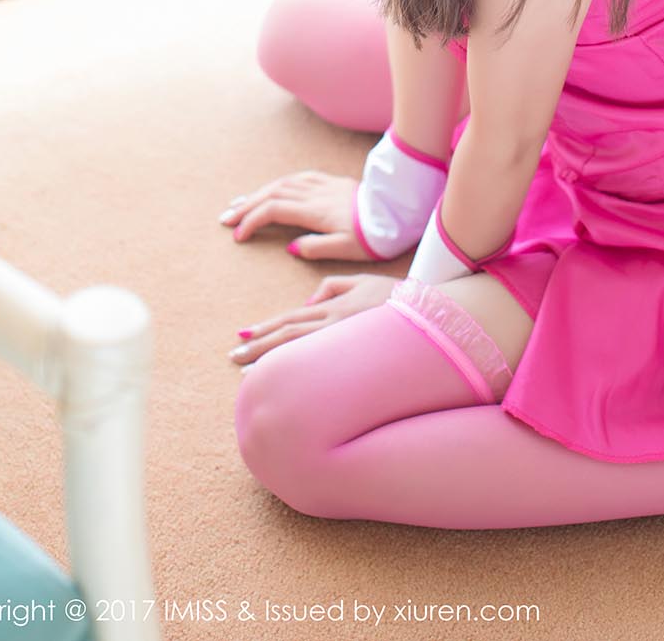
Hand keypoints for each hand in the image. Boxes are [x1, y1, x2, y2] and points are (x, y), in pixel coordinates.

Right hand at [219, 170, 371, 260]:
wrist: (399, 210)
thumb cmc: (376, 236)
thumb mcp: (347, 249)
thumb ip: (316, 248)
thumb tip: (291, 247)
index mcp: (316, 211)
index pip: (274, 210)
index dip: (252, 221)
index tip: (238, 236)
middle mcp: (316, 194)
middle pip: (272, 193)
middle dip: (246, 205)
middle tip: (226, 218)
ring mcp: (324, 185)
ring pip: (284, 183)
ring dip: (259, 192)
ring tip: (241, 203)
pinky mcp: (333, 182)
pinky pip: (300, 178)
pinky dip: (281, 183)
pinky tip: (274, 188)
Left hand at [229, 273, 399, 364]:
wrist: (430, 315)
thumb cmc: (397, 300)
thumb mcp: (363, 281)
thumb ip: (333, 286)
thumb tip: (309, 300)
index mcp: (335, 307)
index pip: (292, 318)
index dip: (266, 327)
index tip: (244, 335)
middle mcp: (335, 324)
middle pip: (288, 335)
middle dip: (258, 347)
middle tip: (233, 357)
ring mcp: (344, 343)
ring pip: (299, 351)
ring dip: (269, 362)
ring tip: (245, 373)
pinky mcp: (355, 358)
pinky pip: (319, 366)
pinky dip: (296, 371)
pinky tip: (281, 381)